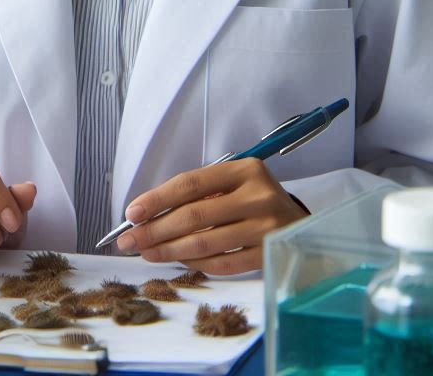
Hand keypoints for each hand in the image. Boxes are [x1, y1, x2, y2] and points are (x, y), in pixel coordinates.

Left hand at [115, 158, 308, 274]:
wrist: (302, 227)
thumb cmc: (254, 202)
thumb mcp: (234, 185)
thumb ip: (200, 194)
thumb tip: (148, 214)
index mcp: (244, 170)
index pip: (191, 183)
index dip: (158, 198)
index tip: (132, 212)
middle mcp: (258, 195)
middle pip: (195, 215)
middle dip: (156, 229)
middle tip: (130, 240)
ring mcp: (266, 227)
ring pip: (206, 242)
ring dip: (170, 250)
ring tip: (148, 252)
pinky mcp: (270, 254)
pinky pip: (224, 263)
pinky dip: (197, 264)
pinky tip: (180, 262)